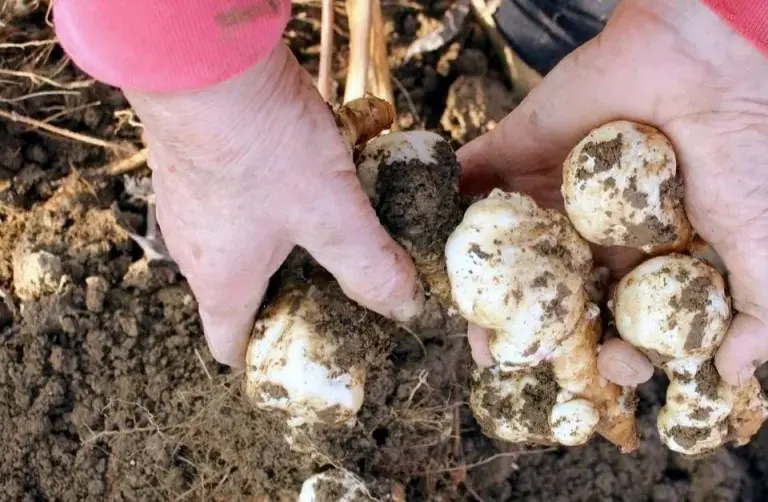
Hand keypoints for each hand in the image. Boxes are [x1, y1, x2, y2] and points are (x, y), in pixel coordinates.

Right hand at [125, 44, 422, 365]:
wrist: (204, 65)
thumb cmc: (261, 148)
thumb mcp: (332, 213)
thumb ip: (369, 265)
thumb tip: (406, 306)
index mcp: (221, 280)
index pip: (231, 344)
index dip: (267, 356)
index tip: (308, 349)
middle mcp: (194, 249)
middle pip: (240, 293)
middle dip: (289, 294)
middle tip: (338, 284)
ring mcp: (188, 202)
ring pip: (238, 240)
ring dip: (282, 240)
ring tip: (331, 223)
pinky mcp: (194, 160)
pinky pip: (234, 195)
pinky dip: (268, 196)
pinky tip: (306, 169)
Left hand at [458, 0, 767, 386]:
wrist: (704, 62)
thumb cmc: (739, 153)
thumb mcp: (762, 243)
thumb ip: (760, 314)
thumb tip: (733, 373)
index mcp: (646, 258)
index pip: (616, 320)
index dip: (610, 353)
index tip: (609, 366)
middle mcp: (593, 230)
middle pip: (551, 295)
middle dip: (530, 332)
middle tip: (508, 359)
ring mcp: (551, 191)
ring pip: (506, 250)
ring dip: (482, 288)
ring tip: (466, 324)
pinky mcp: (519, 150)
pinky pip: (474, 180)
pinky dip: (447, 205)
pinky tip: (433, 246)